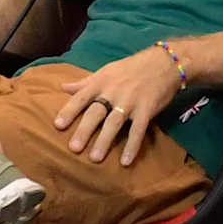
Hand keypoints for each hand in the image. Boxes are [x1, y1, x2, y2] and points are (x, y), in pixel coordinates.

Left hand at [55, 47, 184, 164]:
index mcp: (102, 81)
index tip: (57, 125)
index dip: (69, 111)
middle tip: (73, 148)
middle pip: (96, 112)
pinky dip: (132, 145)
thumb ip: (86, 82)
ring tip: (94, 158)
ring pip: (114, 123)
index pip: (81, 97)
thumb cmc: (133, 67)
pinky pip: (138, 130)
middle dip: (84, 130)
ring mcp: (131, 101)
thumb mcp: (107, 71)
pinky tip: (126, 161)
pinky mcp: (147, 109)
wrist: (165, 63)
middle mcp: (114, 91)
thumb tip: (63, 87)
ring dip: (104, 141)